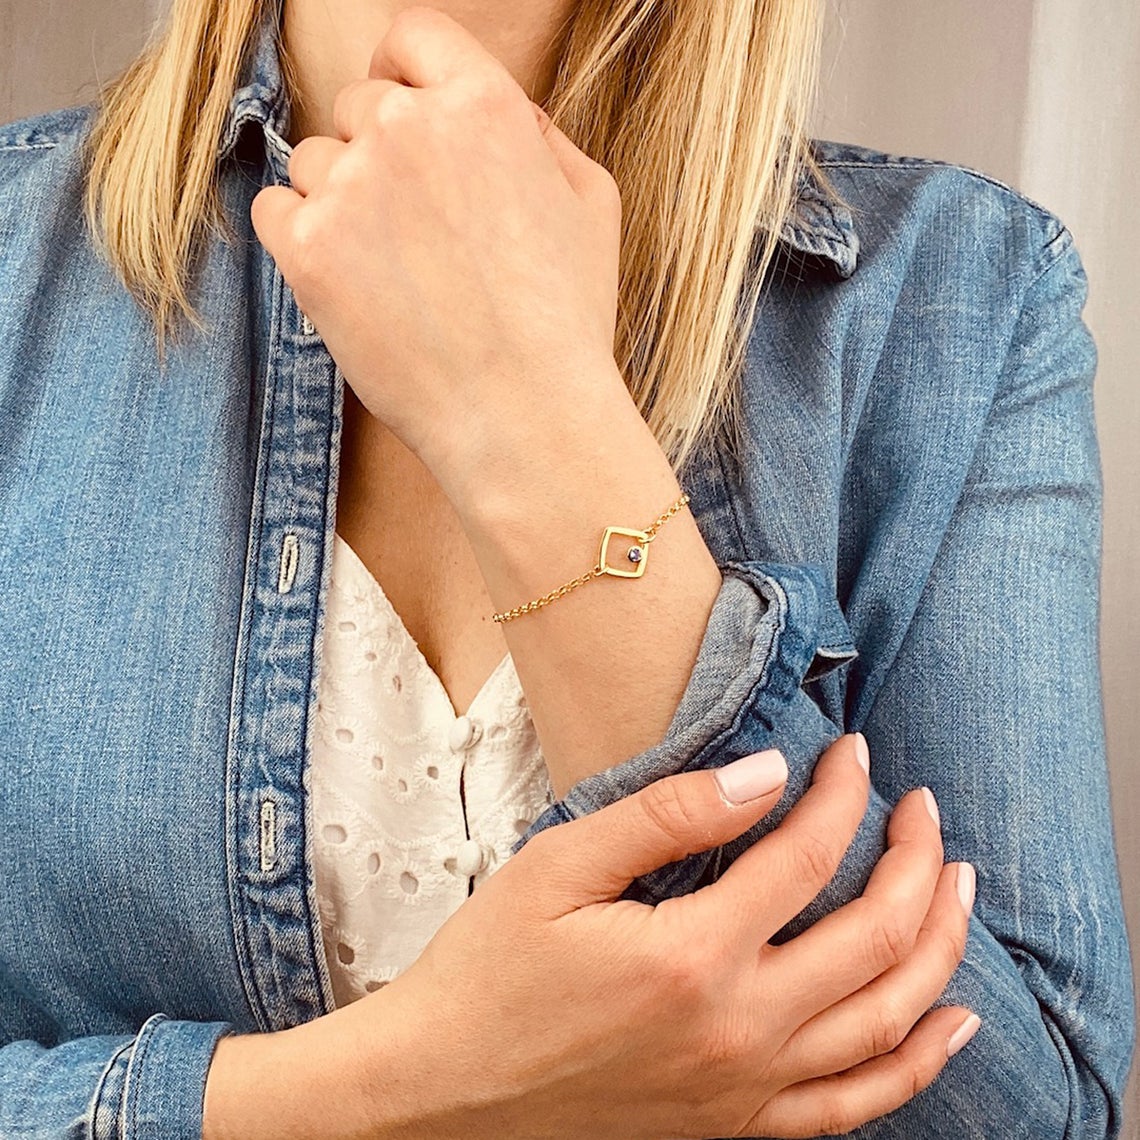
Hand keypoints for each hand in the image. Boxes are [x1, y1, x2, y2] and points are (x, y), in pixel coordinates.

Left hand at [250, 6, 625, 480]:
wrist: (524, 415)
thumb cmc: (566, 321)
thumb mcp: (591, 206)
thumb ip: (541, 136)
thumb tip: (504, 114)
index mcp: (483, 105)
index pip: (412, 35)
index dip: (405, 70)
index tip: (405, 111)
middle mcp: (408, 128)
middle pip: (358, 102)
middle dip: (379, 149)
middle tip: (412, 225)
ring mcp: (350, 187)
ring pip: (314, 159)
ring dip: (341, 199)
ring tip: (392, 271)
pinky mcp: (306, 250)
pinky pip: (275, 208)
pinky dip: (299, 236)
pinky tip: (347, 277)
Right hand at [312, 732, 975, 1139]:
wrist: (444, 1090)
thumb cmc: (491, 969)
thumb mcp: (560, 866)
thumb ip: (667, 815)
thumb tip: (764, 775)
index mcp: (691, 958)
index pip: (806, 859)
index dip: (841, 796)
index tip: (853, 753)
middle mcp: (738, 1032)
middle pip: (874, 938)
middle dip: (913, 860)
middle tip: (922, 809)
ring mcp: (746, 1091)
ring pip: (887, 1021)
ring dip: (939, 946)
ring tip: (958, 885)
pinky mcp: (738, 1127)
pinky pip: (857, 1104)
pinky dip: (918, 1060)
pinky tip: (953, 1020)